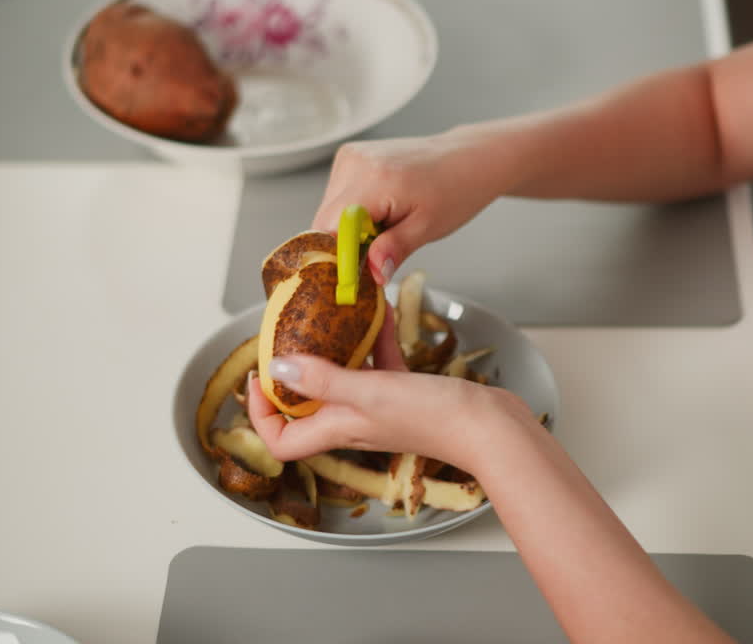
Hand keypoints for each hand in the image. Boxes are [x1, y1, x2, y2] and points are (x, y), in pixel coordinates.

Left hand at [246, 307, 529, 470]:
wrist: (490, 426)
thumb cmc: (434, 416)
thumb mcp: (369, 392)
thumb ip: (322, 380)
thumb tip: (277, 368)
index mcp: (339, 429)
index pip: (282, 441)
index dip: (263, 415)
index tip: (261, 377)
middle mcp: (355, 422)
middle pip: (307, 406)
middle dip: (295, 372)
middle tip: (291, 336)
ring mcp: (381, 408)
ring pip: (344, 379)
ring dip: (336, 349)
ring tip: (330, 315)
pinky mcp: (407, 394)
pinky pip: (380, 365)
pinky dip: (376, 340)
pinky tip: (380, 311)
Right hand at [312, 131, 514, 285]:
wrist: (465, 159)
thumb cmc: (454, 190)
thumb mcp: (427, 227)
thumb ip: (395, 249)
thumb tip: (372, 273)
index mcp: (374, 179)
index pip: (330, 229)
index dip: (339, 257)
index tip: (353, 279)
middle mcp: (356, 162)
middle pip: (324, 221)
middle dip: (345, 245)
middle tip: (377, 254)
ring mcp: (351, 156)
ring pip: (329, 211)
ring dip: (348, 230)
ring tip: (385, 227)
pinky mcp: (350, 157)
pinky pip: (337, 196)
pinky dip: (352, 213)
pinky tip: (380, 212)